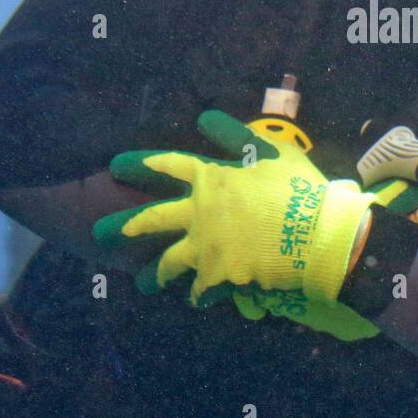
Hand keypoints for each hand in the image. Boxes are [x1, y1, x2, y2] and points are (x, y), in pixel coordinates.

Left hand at [93, 110, 376, 303]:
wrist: (318, 235)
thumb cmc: (298, 188)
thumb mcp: (271, 151)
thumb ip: (234, 135)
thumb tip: (203, 116)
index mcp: (211, 179)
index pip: (168, 166)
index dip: (141, 164)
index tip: (116, 165)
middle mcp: (200, 214)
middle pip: (152, 219)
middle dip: (124, 225)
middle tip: (100, 233)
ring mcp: (207, 248)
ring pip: (169, 263)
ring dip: (153, 274)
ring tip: (142, 285)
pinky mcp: (220, 277)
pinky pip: (201, 290)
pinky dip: (198, 296)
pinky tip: (194, 302)